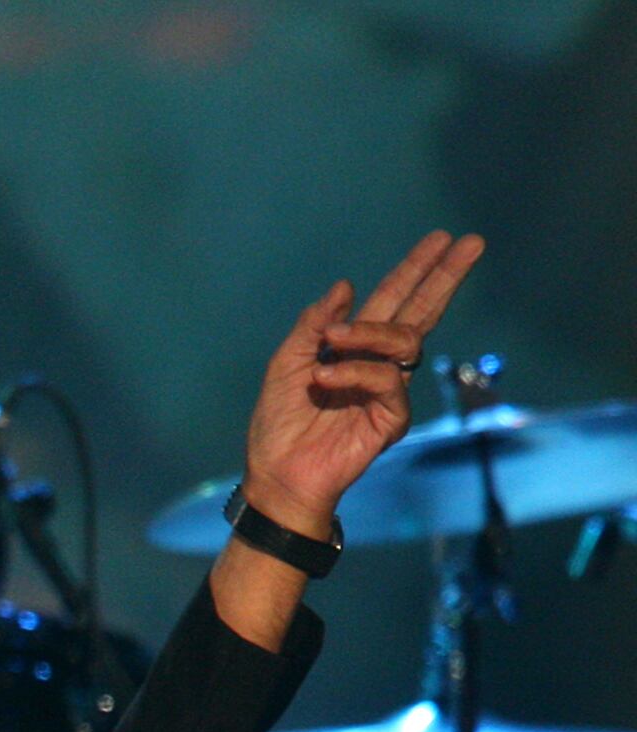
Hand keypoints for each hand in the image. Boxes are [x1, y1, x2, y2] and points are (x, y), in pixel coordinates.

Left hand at [240, 230, 484, 534]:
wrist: (277, 474)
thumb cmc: (279, 425)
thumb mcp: (286, 364)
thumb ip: (313, 326)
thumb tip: (346, 286)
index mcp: (354, 349)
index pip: (393, 302)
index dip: (415, 271)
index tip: (440, 239)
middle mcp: (378, 365)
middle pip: (421, 311)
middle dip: (444, 276)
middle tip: (472, 242)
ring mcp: (389, 390)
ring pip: (404, 339)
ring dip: (367, 333)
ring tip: (331, 344)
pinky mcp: (393, 417)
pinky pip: (386, 378)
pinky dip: (354, 372)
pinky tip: (325, 379)